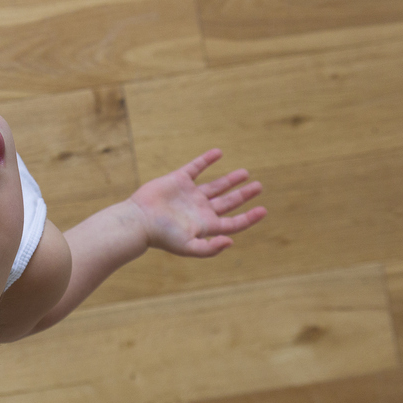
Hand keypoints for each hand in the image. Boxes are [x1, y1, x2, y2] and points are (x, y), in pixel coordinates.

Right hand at [128, 149, 266, 256]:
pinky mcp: (178, 180)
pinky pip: (196, 167)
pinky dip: (207, 160)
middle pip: (228, 202)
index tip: (263, 210)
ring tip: (245, 173)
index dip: (249, 217)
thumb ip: (210, 249)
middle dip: (243, 195)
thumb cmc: (162, 236)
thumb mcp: (188, 247)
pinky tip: (218, 153)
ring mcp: (190, 194)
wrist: (139, 220)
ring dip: (230, 180)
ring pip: (215, 185)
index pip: (233, 222)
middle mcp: (200, 209)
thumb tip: (231, 241)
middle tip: (259, 187)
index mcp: (205, 225)